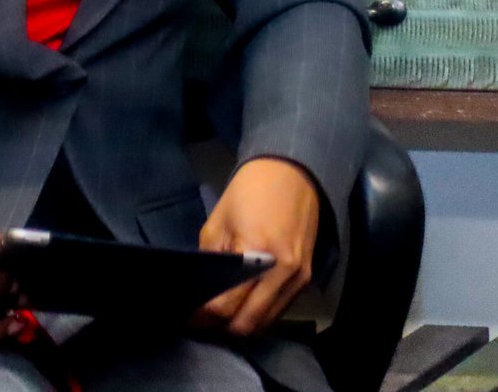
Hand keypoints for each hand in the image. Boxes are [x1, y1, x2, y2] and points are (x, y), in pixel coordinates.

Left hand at [196, 156, 320, 335]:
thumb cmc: (250, 191)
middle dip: (222, 327)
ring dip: (243, 322)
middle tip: (204, 319)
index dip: (203, 318)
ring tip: (223, 311)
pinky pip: (279, 308)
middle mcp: (283, 272)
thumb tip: (201, 293)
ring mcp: (299, 277)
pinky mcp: (307, 277)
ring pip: (266, 322)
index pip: (226, 306)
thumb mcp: (218, 223)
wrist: (293, 170)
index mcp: (257, 253)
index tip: (189, 318)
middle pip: (248, 324)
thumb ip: (210, 261)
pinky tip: (245, 300)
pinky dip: (261, 311)